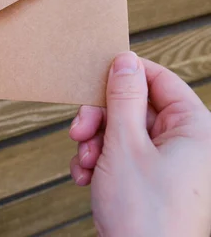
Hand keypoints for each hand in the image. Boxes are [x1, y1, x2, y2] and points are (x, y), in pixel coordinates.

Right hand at [69, 52, 210, 235]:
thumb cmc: (144, 213)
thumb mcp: (125, 145)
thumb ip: (124, 98)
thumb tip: (124, 61)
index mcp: (195, 129)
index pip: (160, 81)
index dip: (125, 75)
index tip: (95, 76)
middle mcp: (187, 143)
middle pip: (135, 108)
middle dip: (101, 120)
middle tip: (79, 131)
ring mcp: (169, 164)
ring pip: (123, 133)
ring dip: (95, 144)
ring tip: (85, 164)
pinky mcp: (151, 180)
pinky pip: (122, 156)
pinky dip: (100, 163)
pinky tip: (86, 178)